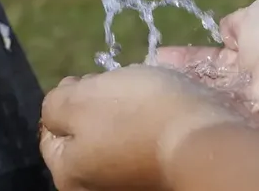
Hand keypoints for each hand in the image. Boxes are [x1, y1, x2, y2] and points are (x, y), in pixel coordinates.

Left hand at [38, 65, 253, 190]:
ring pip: (117, 135)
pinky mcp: (160, 175)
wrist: (208, 140)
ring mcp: (130, 183)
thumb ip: (55, 103)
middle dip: (98, 103)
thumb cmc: (138, 115)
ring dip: (127, 111)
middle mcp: (97, 187)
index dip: (68, 96)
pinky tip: (164, 109)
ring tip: (146, 93)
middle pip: (86, 133)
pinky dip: (151, 124)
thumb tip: (59, 107)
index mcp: (69, 174)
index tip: (91, 79)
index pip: (51, 130)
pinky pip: (146, 142)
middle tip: (119, 85)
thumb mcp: (80, 98)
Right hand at [158, 0, 258, 147]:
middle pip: (213, 73)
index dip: (197, 50)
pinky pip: (215, 111)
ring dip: (184, 88)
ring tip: (151, 84)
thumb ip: (241, 21)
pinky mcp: (245, 121)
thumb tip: (228, 31)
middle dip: (183, 70)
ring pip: (211, 92)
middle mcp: (257, 71)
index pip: (225, 46)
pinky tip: (166, 102)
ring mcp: (250, 98)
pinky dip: (193, 106)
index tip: (164, 53)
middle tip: (152, 69)